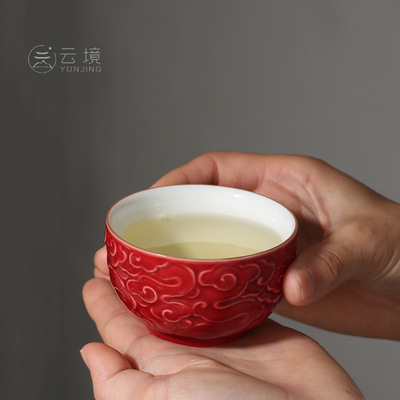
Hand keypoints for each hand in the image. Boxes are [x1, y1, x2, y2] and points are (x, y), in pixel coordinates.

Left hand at [81, 248, 362, 399]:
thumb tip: (88, 353)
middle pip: (154, 302)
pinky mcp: (254, 322)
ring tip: (158, 241)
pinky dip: (218, 273)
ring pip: (190, 294)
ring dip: (174, 269)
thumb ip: (120, 384)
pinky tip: (209, 252)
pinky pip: (231, 292)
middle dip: (136, 274)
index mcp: (162, 366)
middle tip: (122, 245)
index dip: (106, 299)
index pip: (122, 325)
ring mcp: (222, 334)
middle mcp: (189, 347)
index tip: (94, 273)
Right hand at [152, 152, 399, 339]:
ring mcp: (267, 244)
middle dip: (169, 220)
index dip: (180, 178)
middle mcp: (268, 209)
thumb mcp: (368, 240)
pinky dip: (208, 286)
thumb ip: (328, 262)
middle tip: (136, 241)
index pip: (217, 168)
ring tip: (150, 272)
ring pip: (213, 244)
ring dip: (184, 256)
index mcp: (283, 180)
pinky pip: (230, 277)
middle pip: (205, 207)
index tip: (152, 199)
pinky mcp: (272, 276)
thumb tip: (291, 288)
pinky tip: (189, 298)